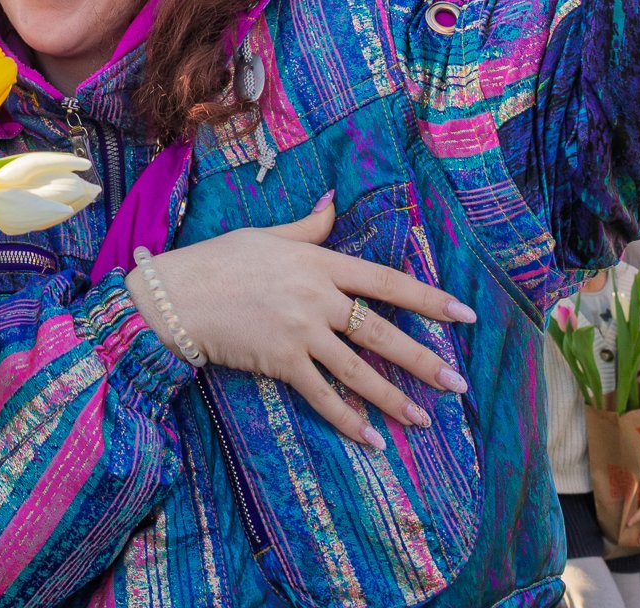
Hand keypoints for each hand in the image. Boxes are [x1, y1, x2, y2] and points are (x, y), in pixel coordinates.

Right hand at [128, 195, 477, 447]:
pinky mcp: (279, 362)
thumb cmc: (218, 260)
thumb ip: (308, 226)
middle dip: (423, 359)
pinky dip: (347, 420)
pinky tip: (371, 439)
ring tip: (423, 418)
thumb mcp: (266, 235)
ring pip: (358, 370)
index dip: (428, 298)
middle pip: (380, 330)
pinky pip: (321, 395)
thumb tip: (334, 200)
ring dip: (393, 398)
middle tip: (458, 383)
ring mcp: (299, 332)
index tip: (464, 315)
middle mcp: (316, 297)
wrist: (175, 295)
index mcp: (317, 262)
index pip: (385, 281)